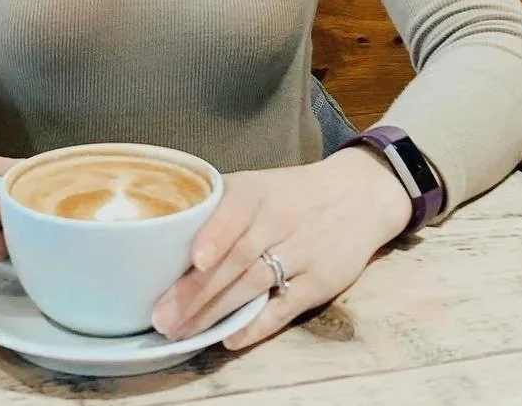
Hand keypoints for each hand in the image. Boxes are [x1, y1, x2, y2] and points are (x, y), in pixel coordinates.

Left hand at [151, 146, 412, 348]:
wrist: (358, 196)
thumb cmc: (291, 194)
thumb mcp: (258, 184)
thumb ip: (219, 206)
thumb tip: (163, 233)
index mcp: (259, 192)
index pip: (236, 212)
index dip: (216, 236)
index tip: (195, 259)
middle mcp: (281, 220)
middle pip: (238, 258)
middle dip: (198, 290)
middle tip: (164, 316)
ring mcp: (303, 252)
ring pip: (255, 285)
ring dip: (217, 311)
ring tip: (183, 330)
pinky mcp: (320, 282)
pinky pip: (285, 307)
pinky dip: (257, 324)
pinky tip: (231, 337)